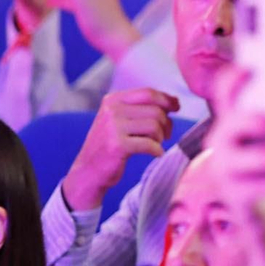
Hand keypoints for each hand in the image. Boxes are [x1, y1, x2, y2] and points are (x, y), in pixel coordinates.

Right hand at [59, 88, 178, 211]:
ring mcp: (113, 127)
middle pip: (155, 110)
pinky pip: (150, 144)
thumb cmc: (109, 146)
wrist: (88, 172)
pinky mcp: (118, 145)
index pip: (148, 93)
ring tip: (155, 144)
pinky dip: (157, 150)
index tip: (176, 107)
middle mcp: (112, 110)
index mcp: (113, 100)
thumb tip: (174, 101)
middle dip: (166, 124)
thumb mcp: (119, 120)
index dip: (166, 99)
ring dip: (161, 138)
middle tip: (165, 136)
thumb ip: (141, 109)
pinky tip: (155, 154)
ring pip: (155, 126)